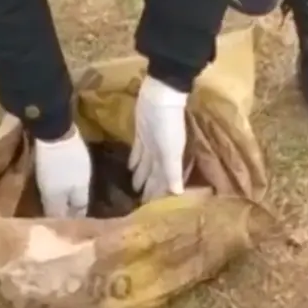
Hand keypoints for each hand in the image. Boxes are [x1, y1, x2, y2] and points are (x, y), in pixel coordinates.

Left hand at [34, 125, 91, 217]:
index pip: (81, 208)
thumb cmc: (53, 165)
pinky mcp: (74, 149)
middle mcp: (85, 176)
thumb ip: (57, 208)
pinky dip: (64, 176)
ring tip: (58, 195)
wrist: (54, 130)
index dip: (75, 218)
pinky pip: (70, 170)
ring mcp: (81, 161)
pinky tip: (57, 176)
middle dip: (72, 205)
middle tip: (60, 212)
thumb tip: (60, 225)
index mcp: (82, 188)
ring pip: (75, 182)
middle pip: (79, 195)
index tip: (67, 227)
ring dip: (68, 190)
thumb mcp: (52, 191)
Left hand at [130, 75, 188, 202]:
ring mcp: (151, 144)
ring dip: (141, 177)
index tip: (152, 211)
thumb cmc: (168, 124)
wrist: (161, 96)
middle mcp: (161, 155)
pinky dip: (135, 161)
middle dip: (150, 189)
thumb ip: (173, 171)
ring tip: (135, 190)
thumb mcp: (172, 150)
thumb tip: (178, 194)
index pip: (163, 182)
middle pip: (154, 176)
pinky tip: (130, 167)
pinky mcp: (142, 134)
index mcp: (169, 160)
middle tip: (142, 205)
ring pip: (146, 166)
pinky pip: (138, 152)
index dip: (158, 195)